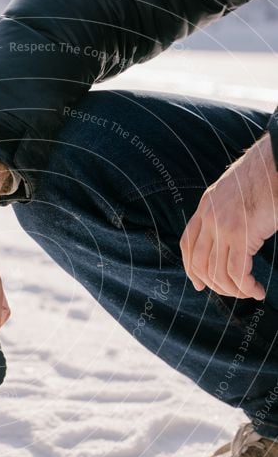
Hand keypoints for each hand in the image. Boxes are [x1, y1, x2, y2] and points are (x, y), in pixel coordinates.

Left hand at [180, 133, 277, 300]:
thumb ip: (225, 211)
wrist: (276, 163)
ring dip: (233, 289)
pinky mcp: (242, 233)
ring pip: (218, 272)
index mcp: (205, 206)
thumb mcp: (234, 193)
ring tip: (249, 292)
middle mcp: (209, 217)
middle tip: (233, 292)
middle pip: (200, 263)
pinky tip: (256, 290)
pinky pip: (237, 271)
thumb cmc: (265, 177)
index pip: (187, 244)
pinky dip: (246, 287)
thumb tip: (229, 236)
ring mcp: (223, 226)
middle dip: (215, 285)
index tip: (199, 284)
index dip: (191, 268)